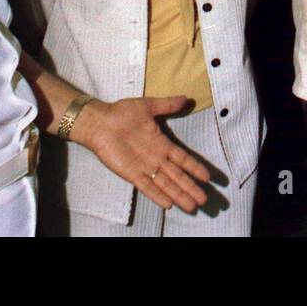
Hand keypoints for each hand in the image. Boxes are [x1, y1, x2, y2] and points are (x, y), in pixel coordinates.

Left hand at [72, 96, 211, 211]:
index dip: (195, 168)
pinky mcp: (130, 174)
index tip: (208, 178)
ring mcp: (144, 167)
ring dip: (178, 195)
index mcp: (161, 143)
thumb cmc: (121, 112)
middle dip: (190, 188)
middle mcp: (156, 158)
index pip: (183, 159)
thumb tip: (186, 98)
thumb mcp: (148, 106)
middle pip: (177, 176)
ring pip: (165, 184)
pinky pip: (146, 187)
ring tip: (192, 207)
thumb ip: (167, 105)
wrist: (99, 121)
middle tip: (204, 200)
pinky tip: (168, 204)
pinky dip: (157, 196)